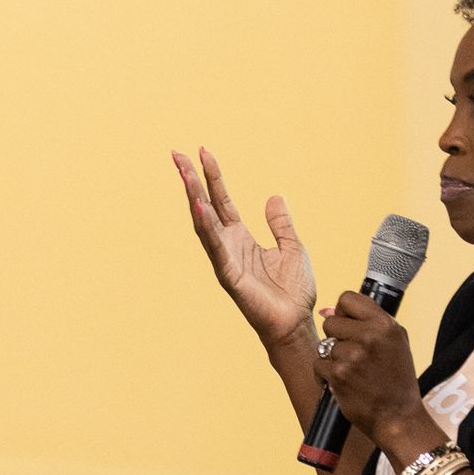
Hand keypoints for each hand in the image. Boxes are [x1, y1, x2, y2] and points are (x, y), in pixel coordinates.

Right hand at [174, 148, 316, 348]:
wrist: (295, 323)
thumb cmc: (292, 292)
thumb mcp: (292, 246)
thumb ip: (280, 223)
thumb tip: (274, 196)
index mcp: (241, 238)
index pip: (222, 200)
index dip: (213, 176)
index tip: (202, 151)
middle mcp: (228, 246)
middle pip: (205, 206)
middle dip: (191, 180)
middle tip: (177, 154)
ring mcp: (226, 260)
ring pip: (204, 223)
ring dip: (194, 197)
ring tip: (184, 173)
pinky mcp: (229, 276)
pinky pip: (215, 248)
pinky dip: (206, 227)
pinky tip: (199, 207)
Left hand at [318, 292, 430, 449]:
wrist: (398, 417)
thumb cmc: (397, 380)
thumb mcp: (396, 342)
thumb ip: (367, 321)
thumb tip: (327, 311)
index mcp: (385, 324)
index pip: (347, 298)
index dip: (344, 312)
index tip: (349, 326)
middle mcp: (369, 336)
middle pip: (331, 322)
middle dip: (337, 338)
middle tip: (355, 355)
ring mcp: (352, 355)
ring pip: (324, 345)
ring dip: (334, 359)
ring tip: (354, 373)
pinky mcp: (338, 375)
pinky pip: (318, 364)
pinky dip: (326, 376)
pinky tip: (344, 384)